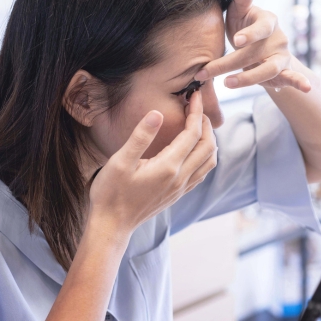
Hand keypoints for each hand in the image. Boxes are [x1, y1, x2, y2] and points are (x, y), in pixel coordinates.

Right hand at [88, 91, 216, 236]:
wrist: (112, 225)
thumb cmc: (111, 193)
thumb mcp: (120, 161)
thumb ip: (140, 136)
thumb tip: (157, 113)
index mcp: (168, 166)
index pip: (193, 133)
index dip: (196, 111)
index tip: (195, 95)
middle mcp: (180, 178)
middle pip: (208, 146)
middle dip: (206, 123)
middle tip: (196, 107)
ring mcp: (181, 188)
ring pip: (209, 161)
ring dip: (209, 140)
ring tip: (197, 124)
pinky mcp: (177, 194)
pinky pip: (201, 173)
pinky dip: (204, 156)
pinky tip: (192, 149)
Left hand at [194, 0, 310, 92]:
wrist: (259, 46)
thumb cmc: (245, 26)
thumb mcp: (240, 13)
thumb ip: (242, 0)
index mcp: (267, 21)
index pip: (261, 28)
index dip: (250, 34)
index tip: (237, 40)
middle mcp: (278, 38)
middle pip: (254, 53)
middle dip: (228, 63)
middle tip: (206, 72)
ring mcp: (282, 55)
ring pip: (269, 69)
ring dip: (248, 78)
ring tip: (228, 83)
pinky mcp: (284, 71)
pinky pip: (293, 77)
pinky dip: (300, 82)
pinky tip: (306, 89)